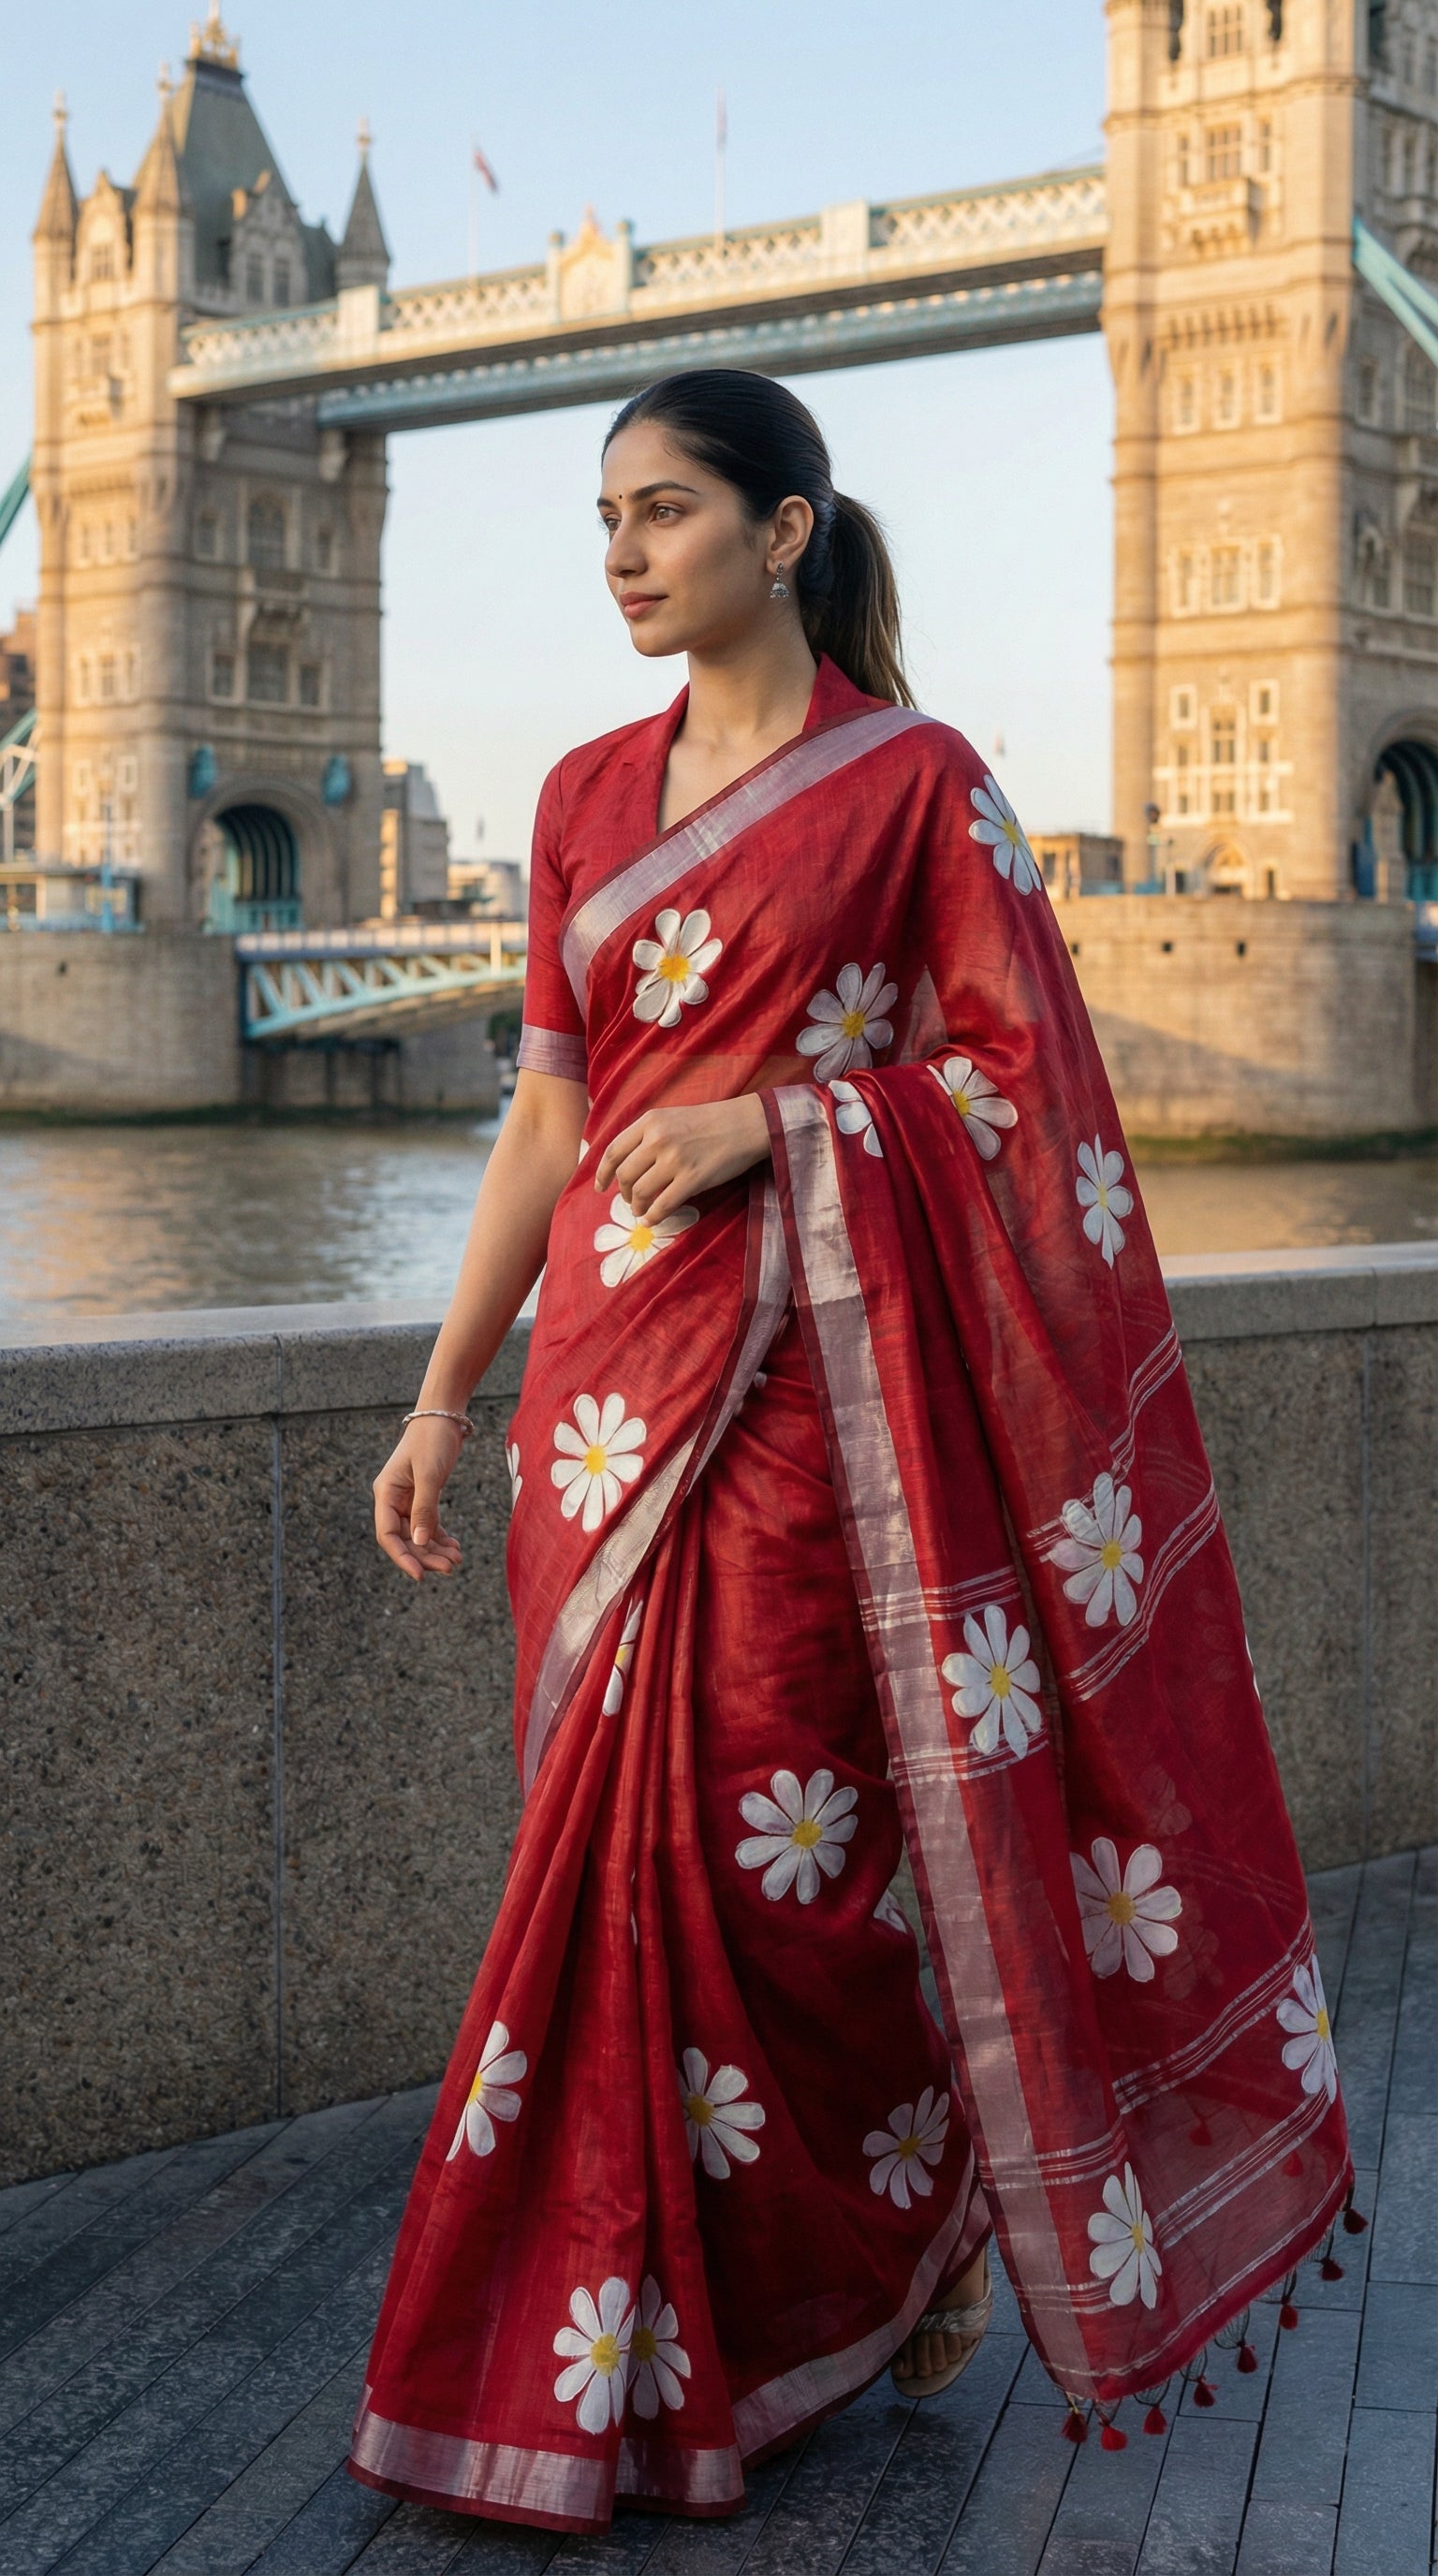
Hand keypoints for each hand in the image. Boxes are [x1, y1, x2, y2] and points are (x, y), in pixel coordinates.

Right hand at [373, 1418, 466, 1582]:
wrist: (443, 1417)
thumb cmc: (432, 1440)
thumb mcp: (429, 1474)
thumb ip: (424, 1509)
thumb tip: (420, 1542)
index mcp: (385, 1494)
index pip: (387, 1535)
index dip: (402, 1557)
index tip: (420, 1576)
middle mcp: (393, 1500)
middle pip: (404, 1539)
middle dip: (426, 1556)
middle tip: (450, 1567)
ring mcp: (408, 1500)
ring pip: (418, 1534)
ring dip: (435, 1550)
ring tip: (457, 1559)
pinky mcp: (423, 1497)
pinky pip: (428, 1525)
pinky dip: (440, 1537)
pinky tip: (455, 1547)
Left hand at [594, 1093, 769, 1221]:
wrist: (746, 1124)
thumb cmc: (710, 1122)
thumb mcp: (672, 1117)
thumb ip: (648, 1135)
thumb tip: (626, 1164)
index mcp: (650, 1121)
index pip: (613, 1151)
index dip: (602, 1173)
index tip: (600, 1187)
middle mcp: (658, 1139)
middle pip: (624, 1175)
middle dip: (622, 1193)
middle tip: (629, 1200)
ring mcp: (674, 1159)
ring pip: (640, 1192)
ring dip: (637, 1207)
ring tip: (642, 1210)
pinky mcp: (692, 1179)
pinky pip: (663, 1205)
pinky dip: (653, 1216)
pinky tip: (653, 1219)